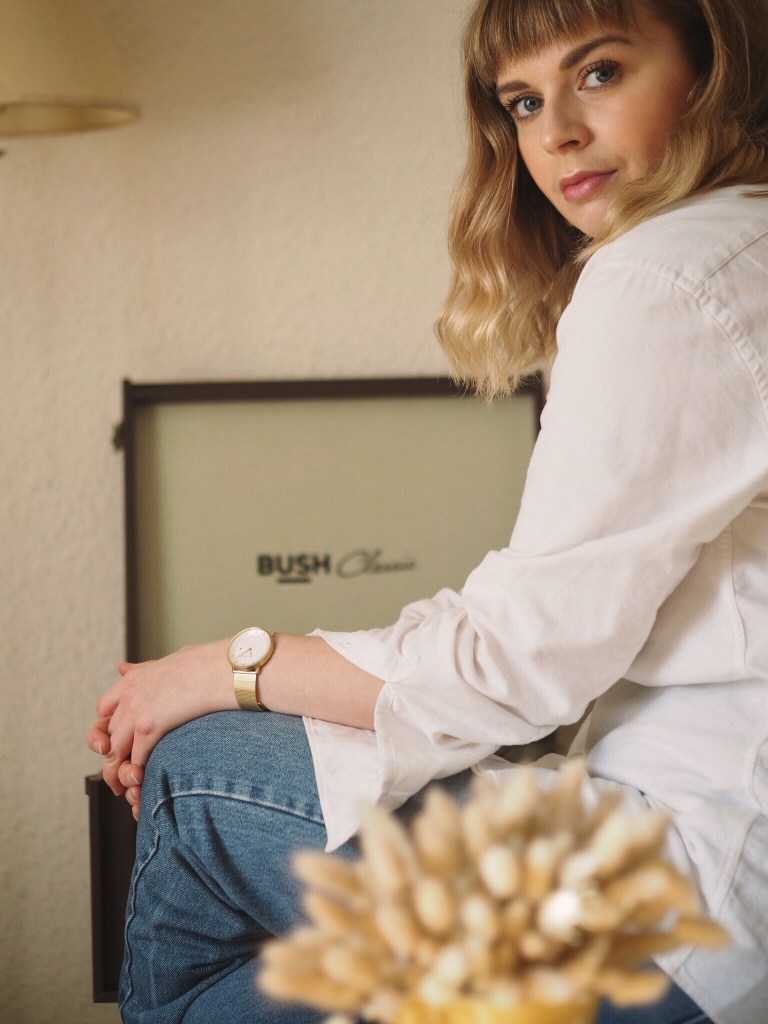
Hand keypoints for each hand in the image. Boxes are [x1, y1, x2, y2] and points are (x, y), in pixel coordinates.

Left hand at [87, 639, 236, 801]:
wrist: (227, 668)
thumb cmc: (209, 664)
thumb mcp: (170, 662)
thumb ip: (144, 669)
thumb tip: (122, 667)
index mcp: (134, 678)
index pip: (103, 708)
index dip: (108, 728)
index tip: (118, 741)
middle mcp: (129, 694)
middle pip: (108, 734)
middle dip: (113, 757)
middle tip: (119, 776)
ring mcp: (136, 710)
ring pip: (114, 751)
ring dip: (120, 773)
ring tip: (128, 788)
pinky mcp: (149, 726)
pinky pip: (135, 758)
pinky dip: (140, 773)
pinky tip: (149, 780)